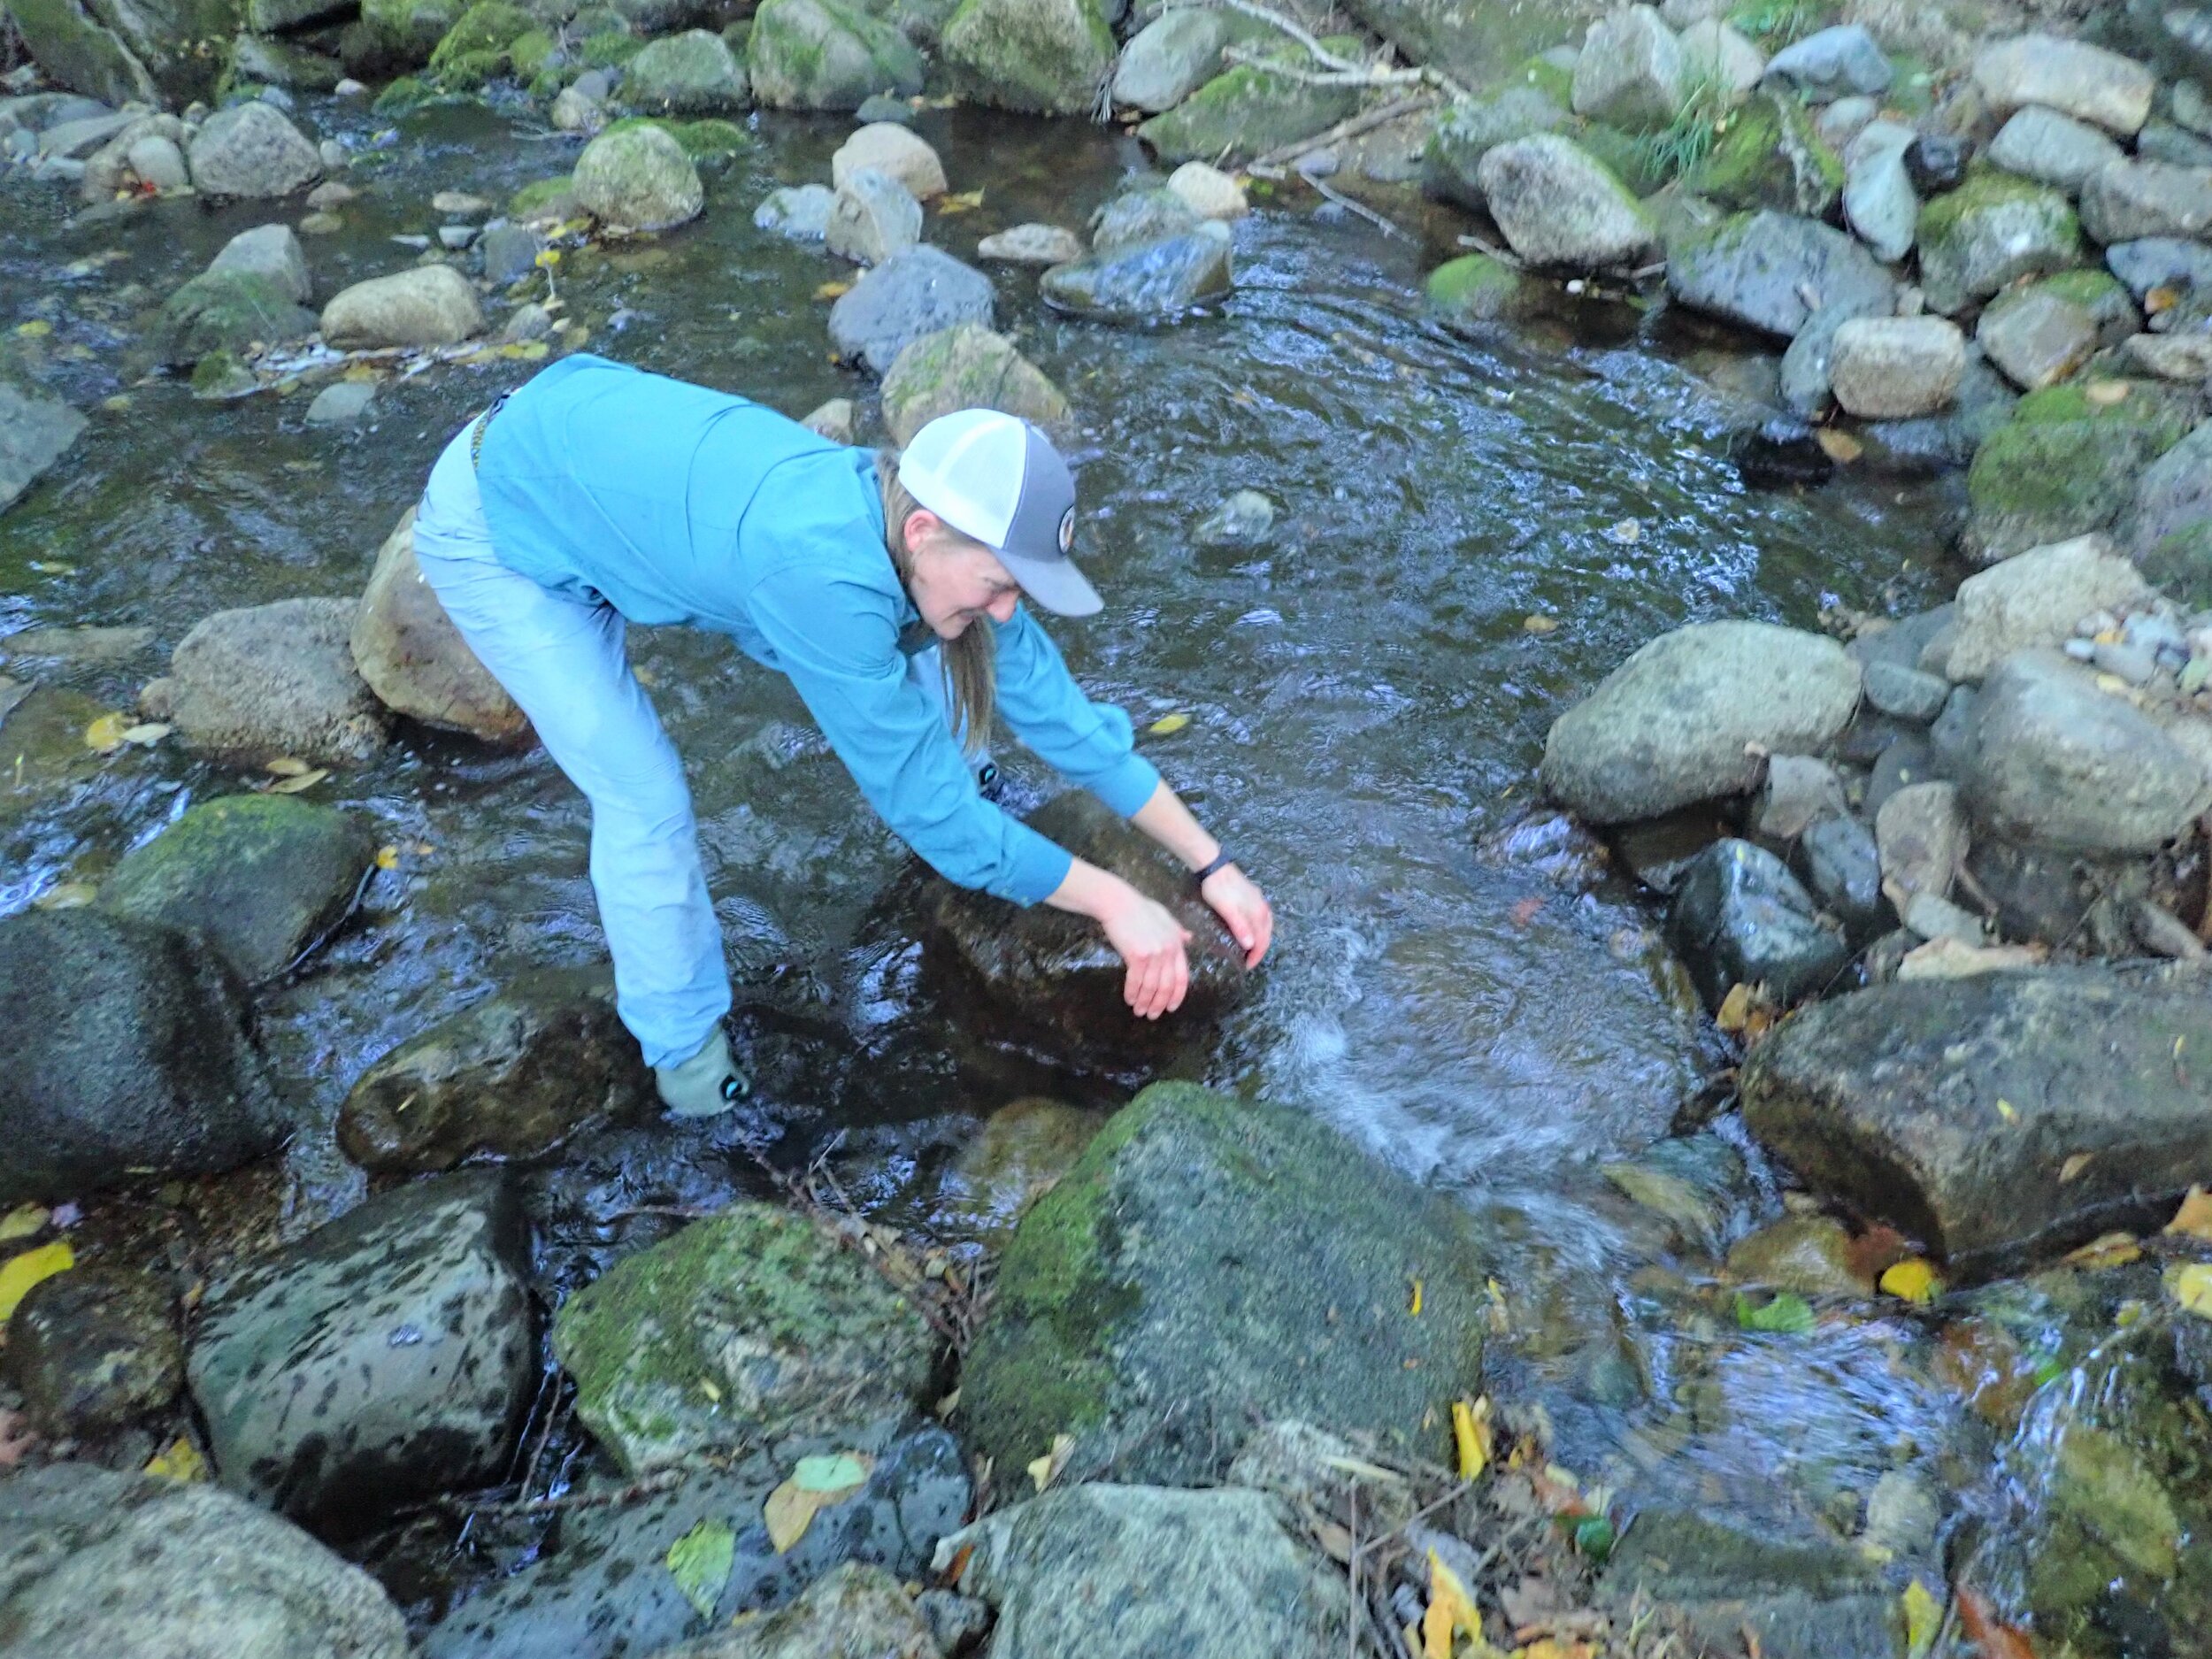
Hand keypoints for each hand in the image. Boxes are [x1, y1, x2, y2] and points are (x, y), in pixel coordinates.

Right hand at [1099, 885, 1192, 1019]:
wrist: (1118, 902)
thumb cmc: (1139, 909)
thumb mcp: (1165, 918)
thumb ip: (1177, 931)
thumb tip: (1189, 938)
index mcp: (1177, 944)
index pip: (1182, 977)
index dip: (1176, 995)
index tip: (1170, 1008)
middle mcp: (1169, 951)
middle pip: (1167, 986)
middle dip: (1159, 1004)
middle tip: (1152, 1015)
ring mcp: (1154, 953)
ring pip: (1151, 987)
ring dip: (1145, 1002)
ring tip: (1139, 1011)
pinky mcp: (1137, 955)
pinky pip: (1136, 981)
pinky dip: (1132, 993)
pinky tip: (1129, 999)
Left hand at [1200, 864, 1273, 968]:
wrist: (1214, 866)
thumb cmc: (1218, 889)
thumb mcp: (1227, 910)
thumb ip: (1239, 927)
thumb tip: (1250, 945)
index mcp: (1258, 913)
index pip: (1262, 940)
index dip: (1256, 956)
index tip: (1247, 966)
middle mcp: (1263, 907)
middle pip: (1267, 934)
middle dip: (1260, 950)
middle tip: (1249, 961)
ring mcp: (1260, 901)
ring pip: (1266, 926)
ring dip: (1261, 940)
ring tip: (1251, 950)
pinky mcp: (1254, 896)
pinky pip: (1262, 918)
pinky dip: (1260, 929)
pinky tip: (1252, 930)